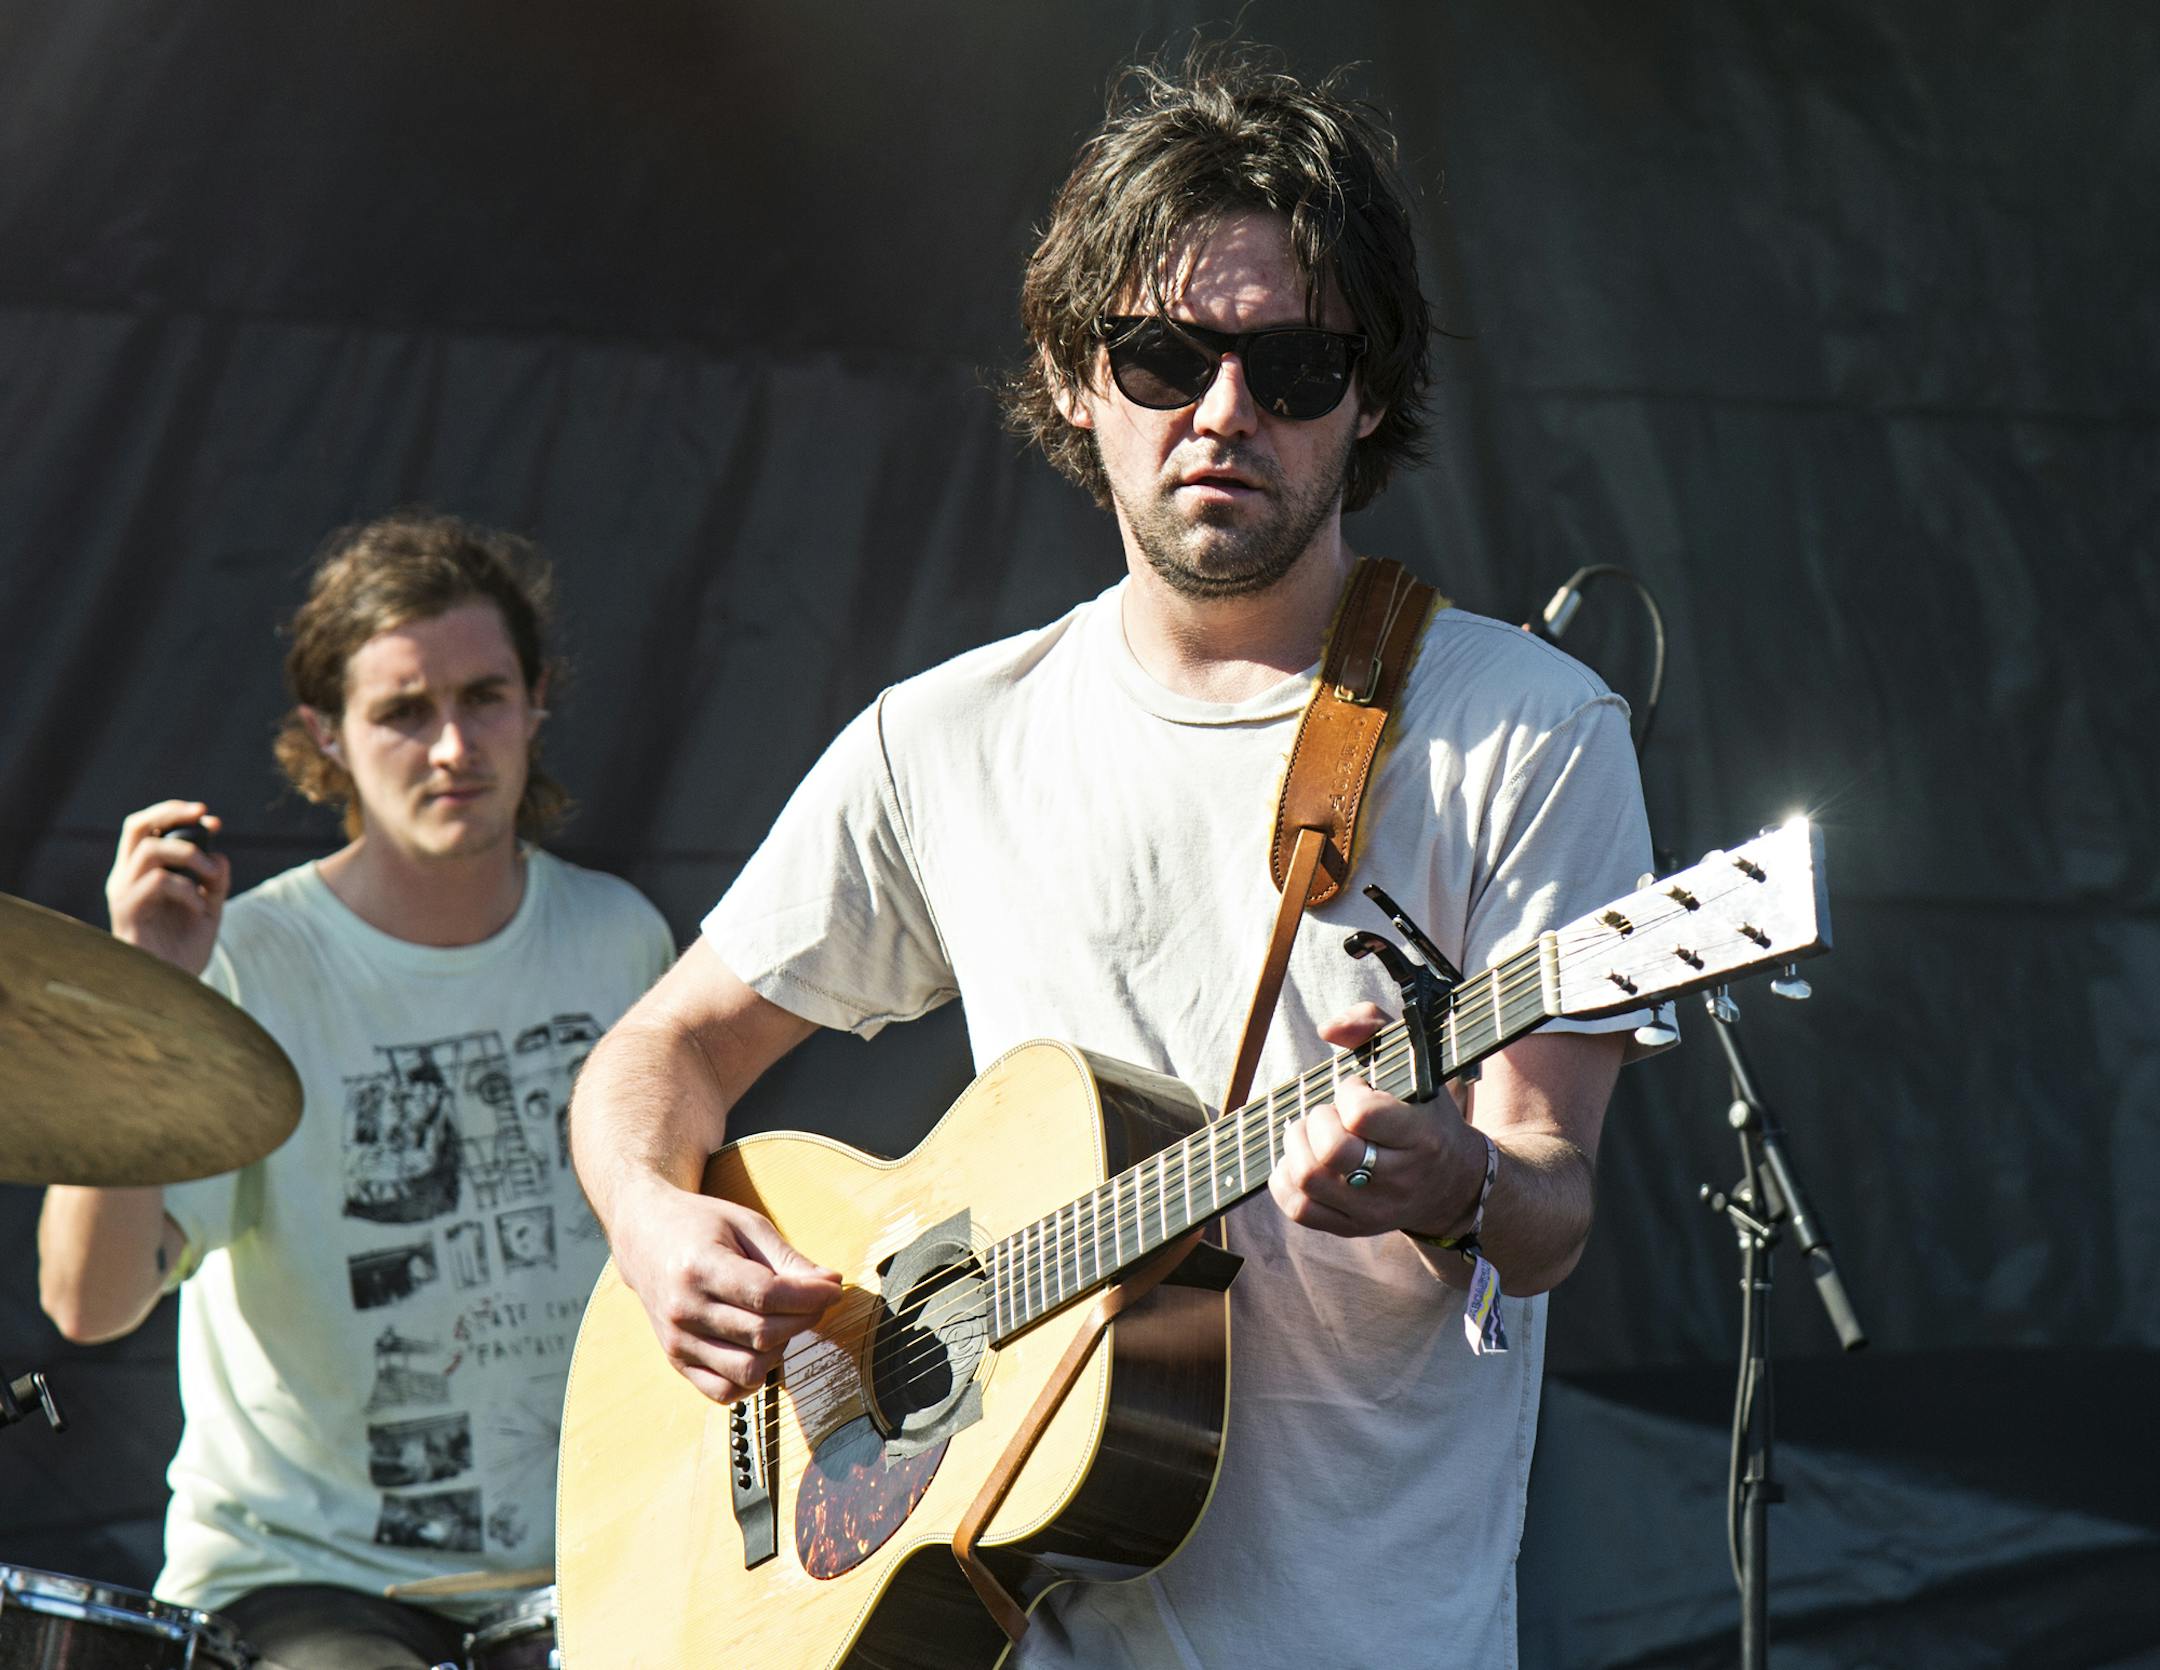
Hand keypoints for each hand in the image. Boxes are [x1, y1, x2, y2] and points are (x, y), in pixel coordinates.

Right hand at [106, 801, 230, 975]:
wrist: (173, 989)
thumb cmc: (185, 949)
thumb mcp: (209, 907)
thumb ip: (214, 880)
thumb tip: (220, 854)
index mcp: (141, 873)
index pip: (147, 828)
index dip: (176, 814)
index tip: (212, 819)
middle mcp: (126, 878)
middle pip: (136, 826)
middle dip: (171, 811)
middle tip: (205, 815)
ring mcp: (123, 894)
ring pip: (149, 849)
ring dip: (189, 855)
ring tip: (210, 879)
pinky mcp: (127, 912)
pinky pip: (158, 882)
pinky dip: (188, 889)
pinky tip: (200, 909)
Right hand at [610, 1181, 841, 1404]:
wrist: (645, 1237)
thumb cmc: (700, 1226)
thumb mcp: (748, 1226)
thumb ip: (789, 1259)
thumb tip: (831, 1285)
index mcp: (699, 1267)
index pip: (766, 1296)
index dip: (810, 1297)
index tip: (833, 1288)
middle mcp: (684, 1310)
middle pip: (762, 1334)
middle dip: (804, 1318)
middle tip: (815, 1300)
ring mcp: (677, 1341)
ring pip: (749, 1369)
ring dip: (781, 1348)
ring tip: (784, 1321)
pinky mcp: (677, 1361)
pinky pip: (725, 1391)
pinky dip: (753, 1378)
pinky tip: (761, 1348)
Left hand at [1268, 1002, 1482, 1239]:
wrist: (1451, 1183)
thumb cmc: (1423, 1111)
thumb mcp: (1414, 1060)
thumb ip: (1373, 1024)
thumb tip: (1327, 1030)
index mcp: (1422, 1135)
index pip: (1364, 1116)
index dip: (1348, 1094)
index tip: (1356, 1089)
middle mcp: (1400, 1179)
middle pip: (1331, 1151)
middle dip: (1317, 1120)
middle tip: (1329, 1113)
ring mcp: (1374, 1209)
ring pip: (1309, 1178)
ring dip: (1296, 1145)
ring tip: (1310, 1133)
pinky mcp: (1352, 1227)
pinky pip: (1299, 1209)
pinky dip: (1285, 1179)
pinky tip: (1299, 1159)